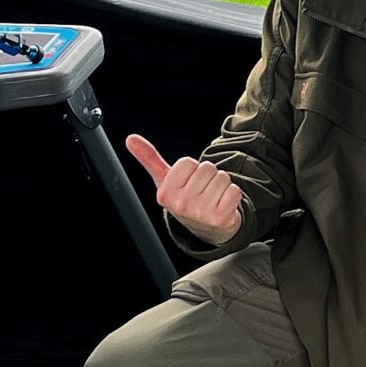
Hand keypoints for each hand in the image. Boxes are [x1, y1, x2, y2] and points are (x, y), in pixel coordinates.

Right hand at [125, 134, 242, 245]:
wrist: (206, 227)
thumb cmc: (184, 198)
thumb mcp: (165, 180)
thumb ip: (149, 159)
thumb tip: (130, 139)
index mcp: (165, 194)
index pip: (188, 162)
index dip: (191, 169)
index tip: (188, 183)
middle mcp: (181, 205)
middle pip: (207, 168)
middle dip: (208, 176)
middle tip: (202, 191)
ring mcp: (201, 213)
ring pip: (222, 177)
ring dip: (222, 184)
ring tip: (212, 197)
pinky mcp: (221, 218)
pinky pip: (235, 190)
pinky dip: (232, 195)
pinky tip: (223, 205)